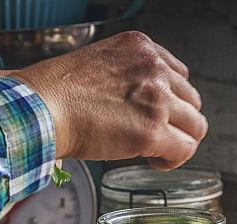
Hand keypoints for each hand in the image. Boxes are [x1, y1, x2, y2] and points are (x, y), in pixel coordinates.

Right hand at [12, 31, 206, 169]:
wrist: (40, 108)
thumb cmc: (54, 93)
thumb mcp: (97, 66)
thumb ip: (124, 78)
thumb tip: (132, 106)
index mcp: (141, 48)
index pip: (178, 74)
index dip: (169, 100)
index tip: (153, 114)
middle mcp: (155, 68)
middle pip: (191, 100)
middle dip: (177, 121)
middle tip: (155, 137)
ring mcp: (157, 100)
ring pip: (195, 126)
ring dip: (179, 141)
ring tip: (156, 152)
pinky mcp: (152, 131)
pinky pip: (184, 149)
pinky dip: (174, 160)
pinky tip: (154, 162)